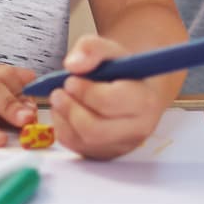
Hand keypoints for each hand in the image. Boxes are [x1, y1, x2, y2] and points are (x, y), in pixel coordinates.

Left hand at [48, 35, 168, 158]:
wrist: (131, 90)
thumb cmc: (121, 70)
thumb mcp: (109, 49)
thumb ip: (92, 49)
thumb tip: (73, 65)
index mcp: (144, 102)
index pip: (109, 103)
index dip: (84, 91)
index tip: (71, 79)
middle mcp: (137, 130)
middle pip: (94, 129)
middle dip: (70, 108)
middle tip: (58, 91)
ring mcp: (121, 146)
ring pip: (82, 140)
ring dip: (63, 116)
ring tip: (60, 98)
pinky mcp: (104, 154)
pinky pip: (75, 146)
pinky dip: (62, 127)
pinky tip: (65, 111)